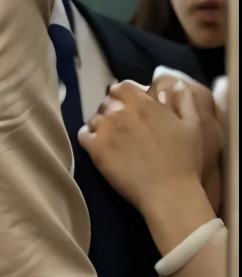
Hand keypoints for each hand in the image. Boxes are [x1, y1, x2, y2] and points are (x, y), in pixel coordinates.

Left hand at [79, 82, 215, 247]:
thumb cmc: (184, 159)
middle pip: (106, 102)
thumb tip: (174, 84)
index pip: (121, 87)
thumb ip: (184, 99)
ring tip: (112, 138)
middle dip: (113, 110)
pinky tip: (99, 146)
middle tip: (122, 127)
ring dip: (101, 125)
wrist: (169, 192)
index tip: (129, 106)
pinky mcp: (95, 149)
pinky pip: (83, 135)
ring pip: (94, 119)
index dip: (124, 95)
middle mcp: (121, 112)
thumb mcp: (193, 124)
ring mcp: (106, 130)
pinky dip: (89, 137)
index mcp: (143, 103)